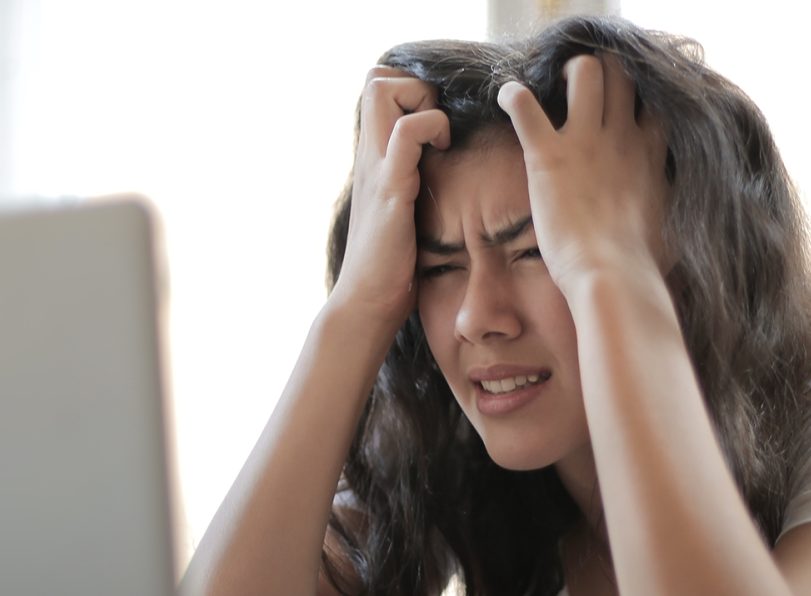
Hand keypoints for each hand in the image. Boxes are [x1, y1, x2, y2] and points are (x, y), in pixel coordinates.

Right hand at [331, 66, 450, 328]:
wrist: (367, 304)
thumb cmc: (391, 268)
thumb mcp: (402, 214)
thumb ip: (412, 186)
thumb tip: (443, 177)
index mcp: (374, 160)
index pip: (378, 87)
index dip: (411, 90)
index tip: (437, 125)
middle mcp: (370, 157)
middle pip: (376, 77)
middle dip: (415, 86)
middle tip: (438, 126)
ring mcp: (377, 170)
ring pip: (384, 91)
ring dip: (422, 102)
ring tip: (440, 140)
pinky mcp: (390, 190)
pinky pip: (405, 134)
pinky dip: (430, 128)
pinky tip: (442, 154)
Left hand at [497, 55, 668, 296]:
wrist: (613, 276)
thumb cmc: (642, 265)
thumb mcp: (673, 228)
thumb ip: (670, 207)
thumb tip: (676, 218)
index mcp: (649, 153)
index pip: (654, 99)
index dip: (640, 94)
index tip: (625, 106)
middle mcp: (621, 137)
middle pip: (621, 72)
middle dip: (604, 70)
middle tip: (583, 90)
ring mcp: (584, 143)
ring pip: (584, 70)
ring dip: (566, 72)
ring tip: (553, 87)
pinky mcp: (548, 156)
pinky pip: (524, 105)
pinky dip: (512, 95)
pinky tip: (507, 98)